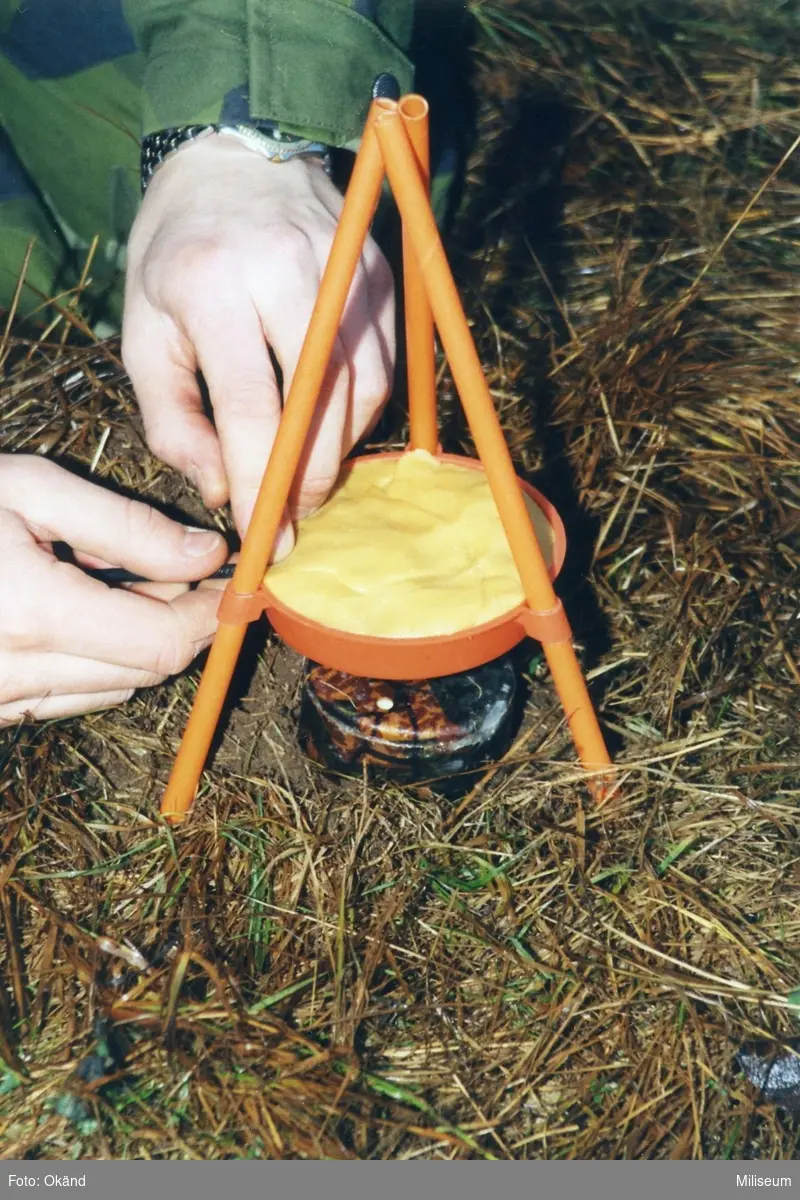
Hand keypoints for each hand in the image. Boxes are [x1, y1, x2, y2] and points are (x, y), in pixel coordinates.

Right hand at [0, 455, 227, 724]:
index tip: (230, 579)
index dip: (212, 614)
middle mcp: (19, 673)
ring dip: (140, 641)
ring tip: (115, 580)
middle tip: (181, 567)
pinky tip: (78, 609)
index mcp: (35, 613)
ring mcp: (1, 700)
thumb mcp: (29, 490)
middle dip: (183, 622)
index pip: (166, 641)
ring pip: (116, 686)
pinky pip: (72, 695)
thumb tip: (209, 556)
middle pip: (150, 669)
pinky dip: (99, 659)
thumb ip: (126, 527)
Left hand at [122, 135, 394, 550]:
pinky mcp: (381, 277)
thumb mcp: (144, 331)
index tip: (263, 537)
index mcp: (215, 282)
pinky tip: (331, 431)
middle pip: (323, 404)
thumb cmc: (179, 251)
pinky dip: (361, 415)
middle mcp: (292, 271)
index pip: (253, 406)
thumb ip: (173, 421)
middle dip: (311, 480)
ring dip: (341, 452)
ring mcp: (347, 270)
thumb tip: (224, 491)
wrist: (237, 153)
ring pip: (366, 391)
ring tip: (309, 479)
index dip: (262, 482)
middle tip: (292, 521)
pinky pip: (386, 368)